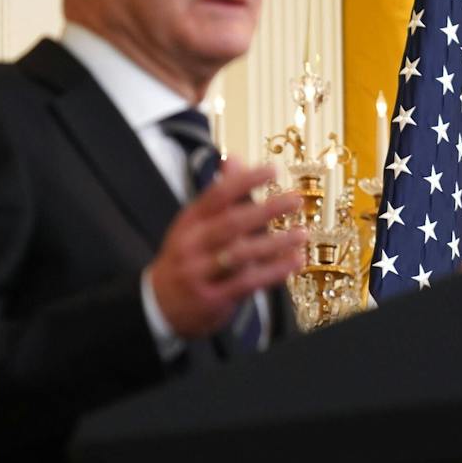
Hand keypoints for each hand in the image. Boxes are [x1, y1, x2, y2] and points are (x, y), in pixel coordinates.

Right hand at [148, 159, 306, 338]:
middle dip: (265, 210)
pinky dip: (274, 272)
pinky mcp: (212, 298)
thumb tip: (234, 159)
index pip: (217, 195)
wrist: (159, 304)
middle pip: (231, 223)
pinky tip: (295, 261)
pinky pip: (248, 282)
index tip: (272, 170)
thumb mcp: (194, 224)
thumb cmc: (186, 258)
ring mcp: (200, 272)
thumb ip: (219, 196)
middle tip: (294, 200)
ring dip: (275, 243)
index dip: (244, 181)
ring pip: (241, 254)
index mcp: (189, 221)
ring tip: (302, 233)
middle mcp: (192, 244)